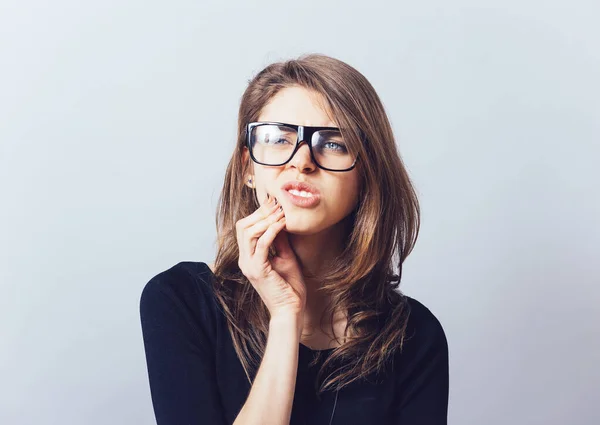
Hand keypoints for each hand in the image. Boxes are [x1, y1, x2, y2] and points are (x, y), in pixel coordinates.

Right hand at [236, 193, 306, 319]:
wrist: (290, 311)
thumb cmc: (290, 287)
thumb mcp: (285, 257)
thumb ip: (279, 240)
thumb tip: (280, 220)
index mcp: (248, 257)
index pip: (245, 228)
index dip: (258, 213)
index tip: (274, 203)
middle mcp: (244, 260)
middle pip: (242, 226)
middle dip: (260, 212)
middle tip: (277, 204)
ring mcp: (249, 265)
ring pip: (248, 232)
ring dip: (265, 219)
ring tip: (281, 212)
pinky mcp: (257, 270)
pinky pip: (261, 244)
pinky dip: (271, 230)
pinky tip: (282, 224)